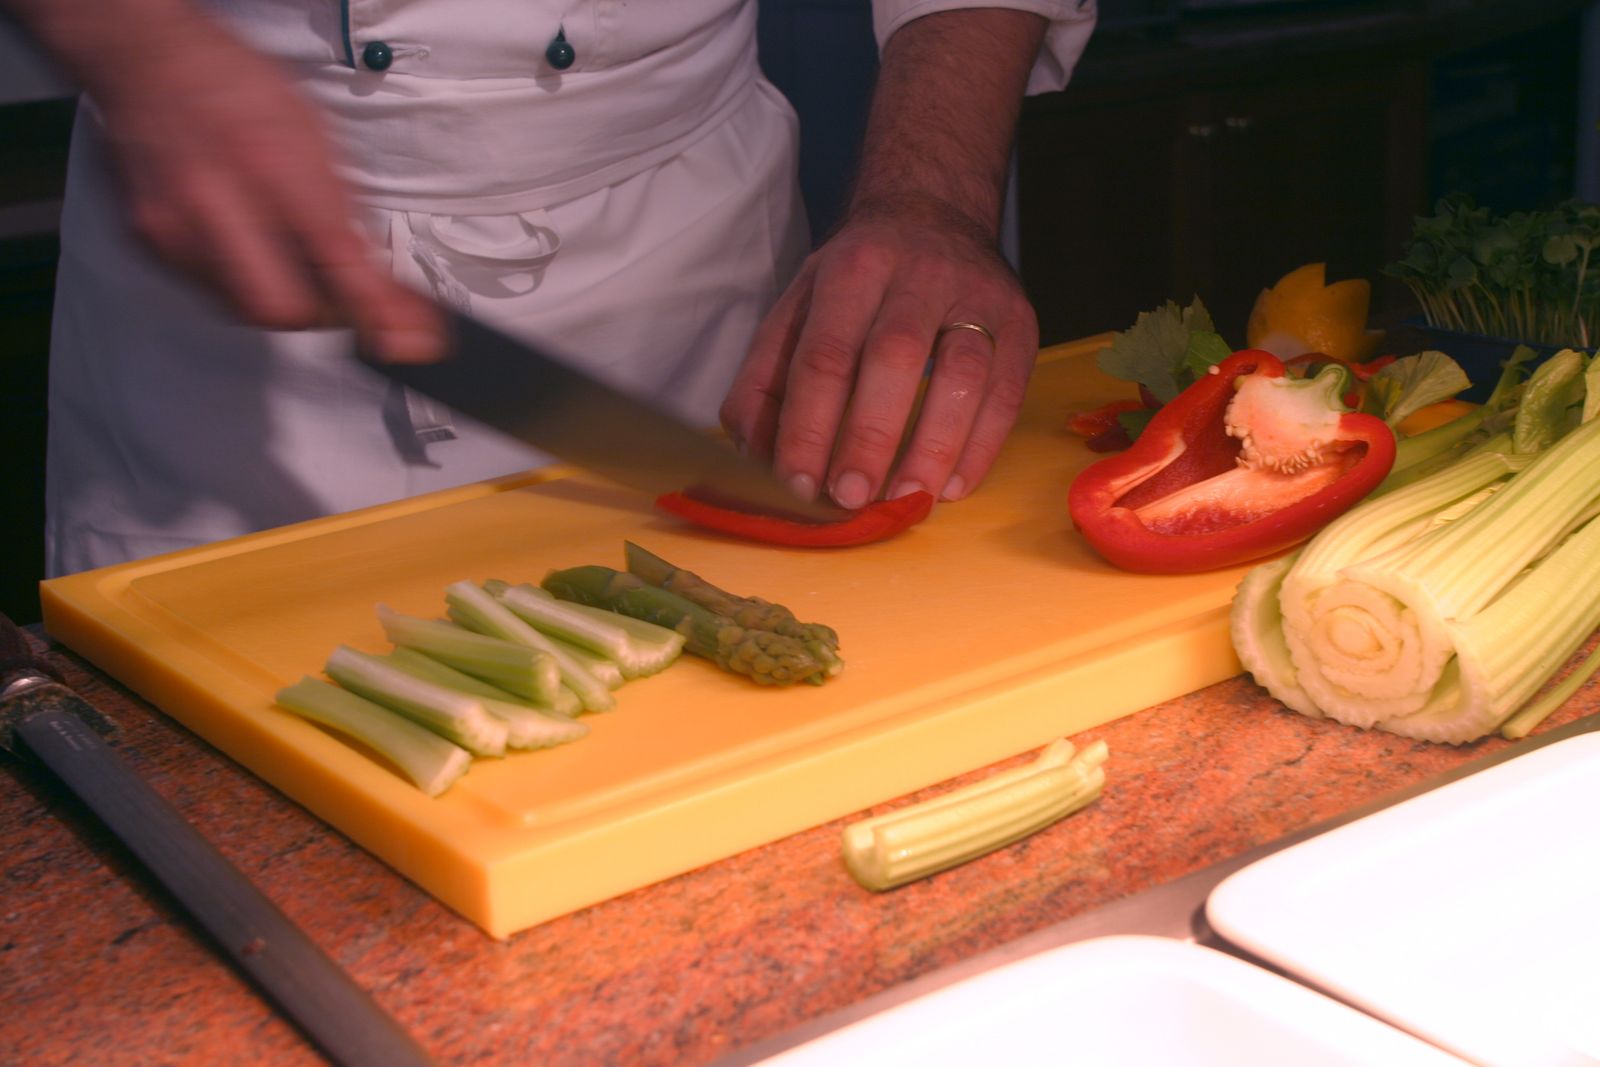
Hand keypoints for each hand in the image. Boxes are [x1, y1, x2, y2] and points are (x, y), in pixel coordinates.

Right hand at [82, 4, 440, 360]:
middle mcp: (216, 202)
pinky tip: (251, 247)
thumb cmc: (240, 90)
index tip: (403, 340)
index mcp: (271, 165)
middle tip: (340, 296)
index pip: (333, 260)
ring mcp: (175, 229)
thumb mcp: (315, 134)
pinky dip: (244, 282)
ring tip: (293, 261)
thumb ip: (348, 211)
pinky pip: (211, 290)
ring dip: (284, 299)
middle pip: (282, 310)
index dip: (373, 308)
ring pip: (246, 310)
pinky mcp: (150, 244)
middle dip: (322, 314)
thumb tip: (382, 278)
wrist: (148, 62)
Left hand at [722, 192, 1038, 508]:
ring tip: (908, 501)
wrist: (935, 210)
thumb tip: (753, 453)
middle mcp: (917, 274)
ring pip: (962, 374)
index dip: (809, 424)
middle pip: (894, 358)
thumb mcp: (799, 304)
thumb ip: (766, 376)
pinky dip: (982, 445)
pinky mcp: (1019, 322)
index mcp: (851, 269)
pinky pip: (1007, 390)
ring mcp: (976, 296)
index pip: (825, 354)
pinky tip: (954, 486)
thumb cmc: (857, 277)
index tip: (799, 483)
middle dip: (870, 435)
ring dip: (935, 446)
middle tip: (851, 496)